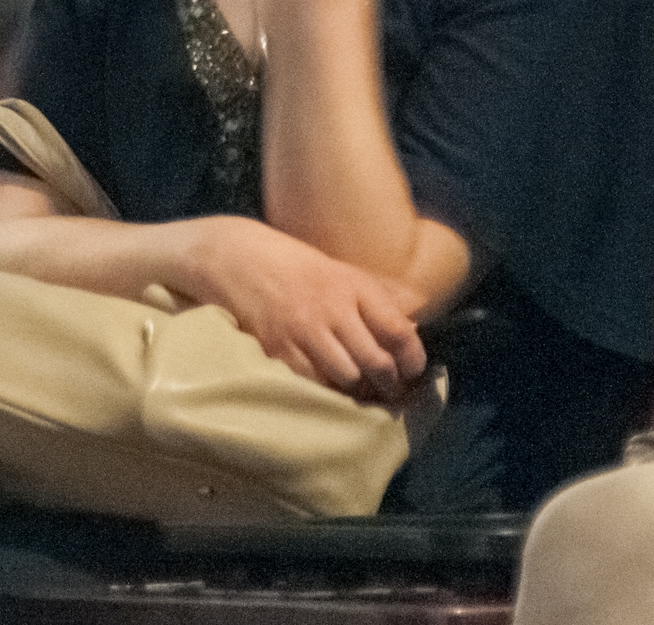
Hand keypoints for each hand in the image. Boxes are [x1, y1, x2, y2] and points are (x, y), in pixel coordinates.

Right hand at [183, 217, 426, 402]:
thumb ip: (380, 293)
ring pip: (348, 379)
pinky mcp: (279, 348)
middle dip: (390, 386)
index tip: (413, 372)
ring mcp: (304, 330)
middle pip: (378, 362)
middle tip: (390, 394)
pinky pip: (314, 383)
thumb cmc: (294, 266)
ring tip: (361, 394)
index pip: (400, 332)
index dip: (413, 360)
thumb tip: (418, 315)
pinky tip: (328, 389)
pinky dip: (326, 392)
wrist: (235, 258)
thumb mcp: (340, 270)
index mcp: (353, 286)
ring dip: (360, 393)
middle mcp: (333, 308)